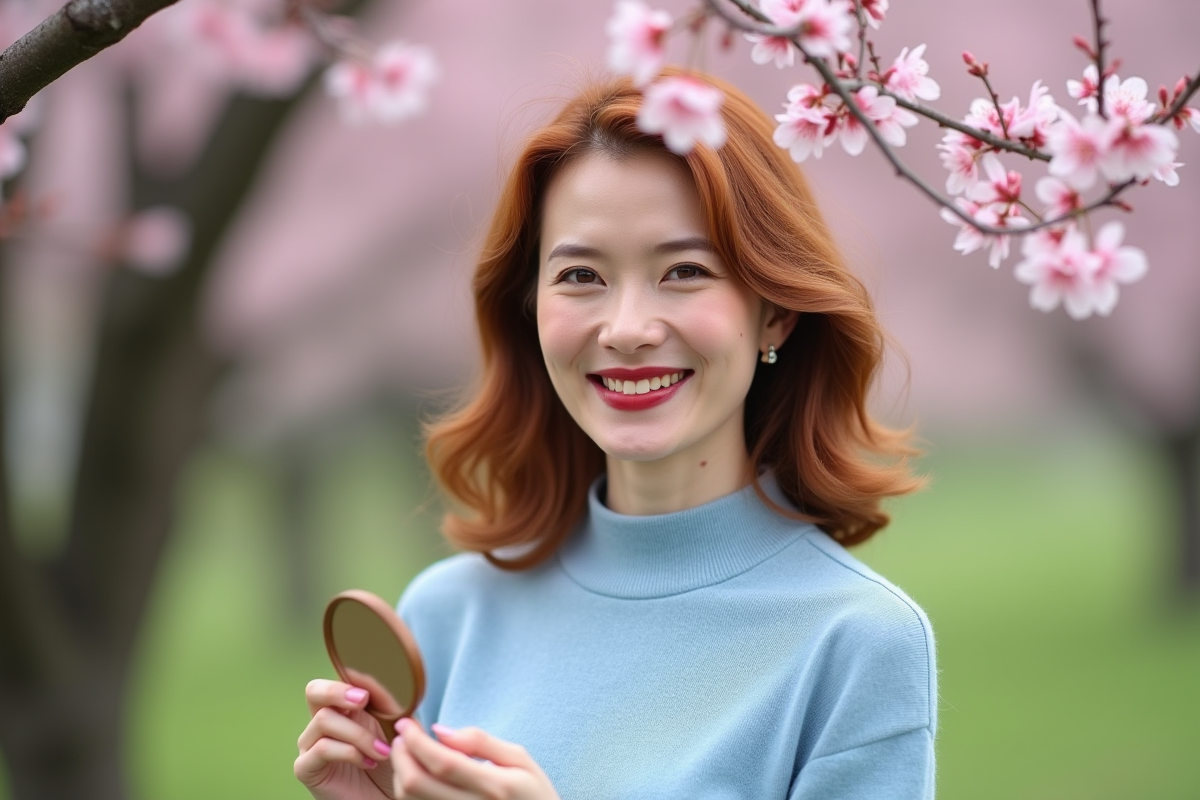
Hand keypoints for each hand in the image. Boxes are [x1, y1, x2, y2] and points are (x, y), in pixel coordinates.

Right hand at [295, 678, 396, 799]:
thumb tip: (365, 675)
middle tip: (363, 701)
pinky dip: (350, 752)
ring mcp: (310, 746)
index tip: (367, 695)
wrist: (389, 796)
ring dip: (359, 734)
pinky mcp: (306, 768)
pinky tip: (368, 763)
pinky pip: (322, 748)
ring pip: (324, 720)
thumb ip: (383, 699)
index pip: (329, 682)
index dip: (344, 682)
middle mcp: (321, 724)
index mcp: (341, 710)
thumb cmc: (392, 763)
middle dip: (338, 691)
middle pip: (314, 691)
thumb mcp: (394, 725)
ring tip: (382, 751)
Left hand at [391, 718, 560, 799]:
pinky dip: (408, 791)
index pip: (443, 763)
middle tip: (402, 737)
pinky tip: (416, 776)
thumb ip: (480, 742)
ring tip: (409, 755)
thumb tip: (440, 731)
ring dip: (400, 774)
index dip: (417, 741)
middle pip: (417, 784)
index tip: (406, 724)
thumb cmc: (533, 794)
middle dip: (401, 755)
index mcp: (495, 787)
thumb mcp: (519, 760)